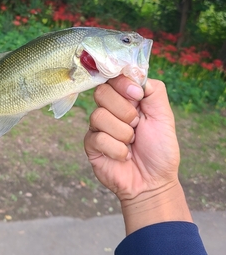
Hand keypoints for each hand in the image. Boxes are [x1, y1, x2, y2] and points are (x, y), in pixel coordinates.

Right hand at [84, 76, 191, 233]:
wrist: (153, 181)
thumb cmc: (160, 150)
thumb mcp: (164, 116)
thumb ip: (153, 90)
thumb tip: (135, 73)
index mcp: (126, 99)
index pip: (114, 78)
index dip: (123, 84)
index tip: (137, 97)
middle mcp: (110, 110)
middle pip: (102, 93)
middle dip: (125, 111)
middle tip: (136, 126)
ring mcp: (98, 127)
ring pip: (99, 116)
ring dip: (123, 133)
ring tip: (131, 144)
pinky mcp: (90, 145)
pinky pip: (98, 138)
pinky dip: (117, 149)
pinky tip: (124, 156)